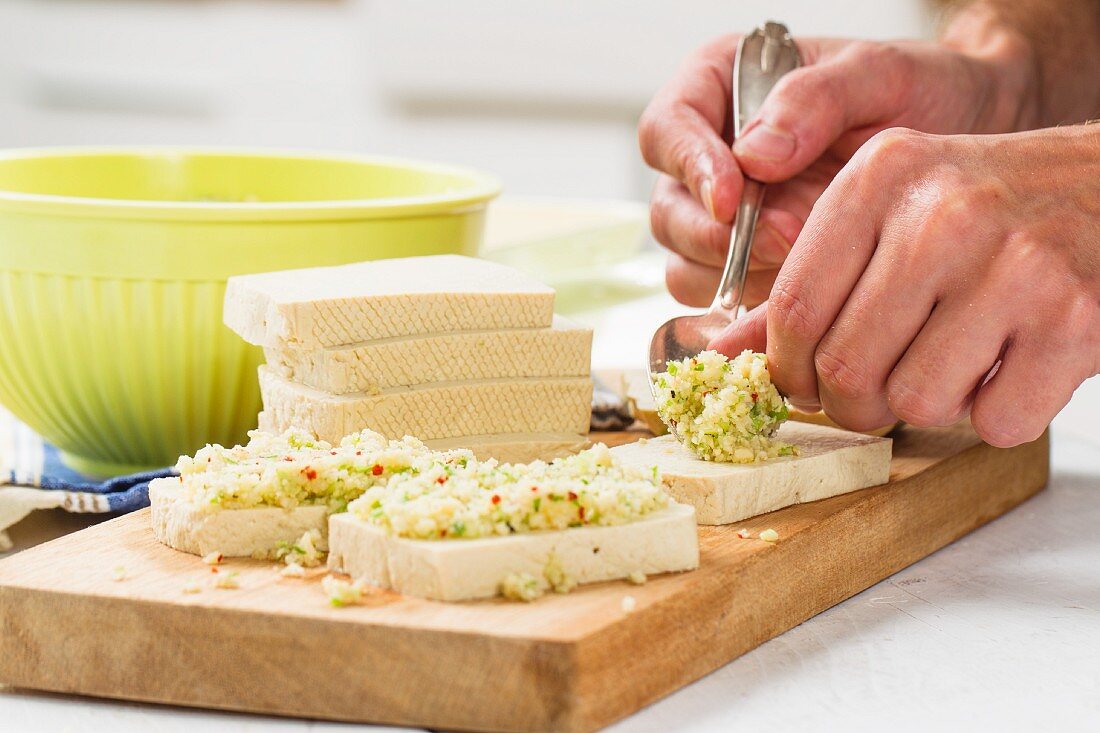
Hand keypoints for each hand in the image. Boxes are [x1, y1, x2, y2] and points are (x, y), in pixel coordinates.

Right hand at [638, 31, 1035, 307]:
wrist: (965, 139)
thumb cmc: (919, 90)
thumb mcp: (878, 73)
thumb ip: (815, 99)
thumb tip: (753, 157)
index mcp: (718, 94)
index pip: (666, 131)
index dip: (689, 168)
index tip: (733, 195)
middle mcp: (708, 161)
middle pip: (670, 212)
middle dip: (721, 237)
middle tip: (788, 238)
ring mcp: (726, 223)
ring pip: (687, 266)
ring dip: (740, 275)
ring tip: (810, 258)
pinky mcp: (751, 269)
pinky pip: (727, 302)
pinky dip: (760, 307)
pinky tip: (812, 294)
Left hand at [714, 124, 1099, 446]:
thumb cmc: (983, 207)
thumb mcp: (887, 213)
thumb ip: (806, 282)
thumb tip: (723, 353)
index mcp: (879, 179)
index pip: (794, 308)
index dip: (787, 369)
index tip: (801, 383)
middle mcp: (943, 216)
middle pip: (847, 368)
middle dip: (852, 404)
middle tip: (873, 393)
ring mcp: (1015, 265)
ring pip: (917, 403)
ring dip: (926, 406)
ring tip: (949, 364)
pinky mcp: (1075, 318)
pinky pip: (996, 422)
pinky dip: (995, 415)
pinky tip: (1007, 367)